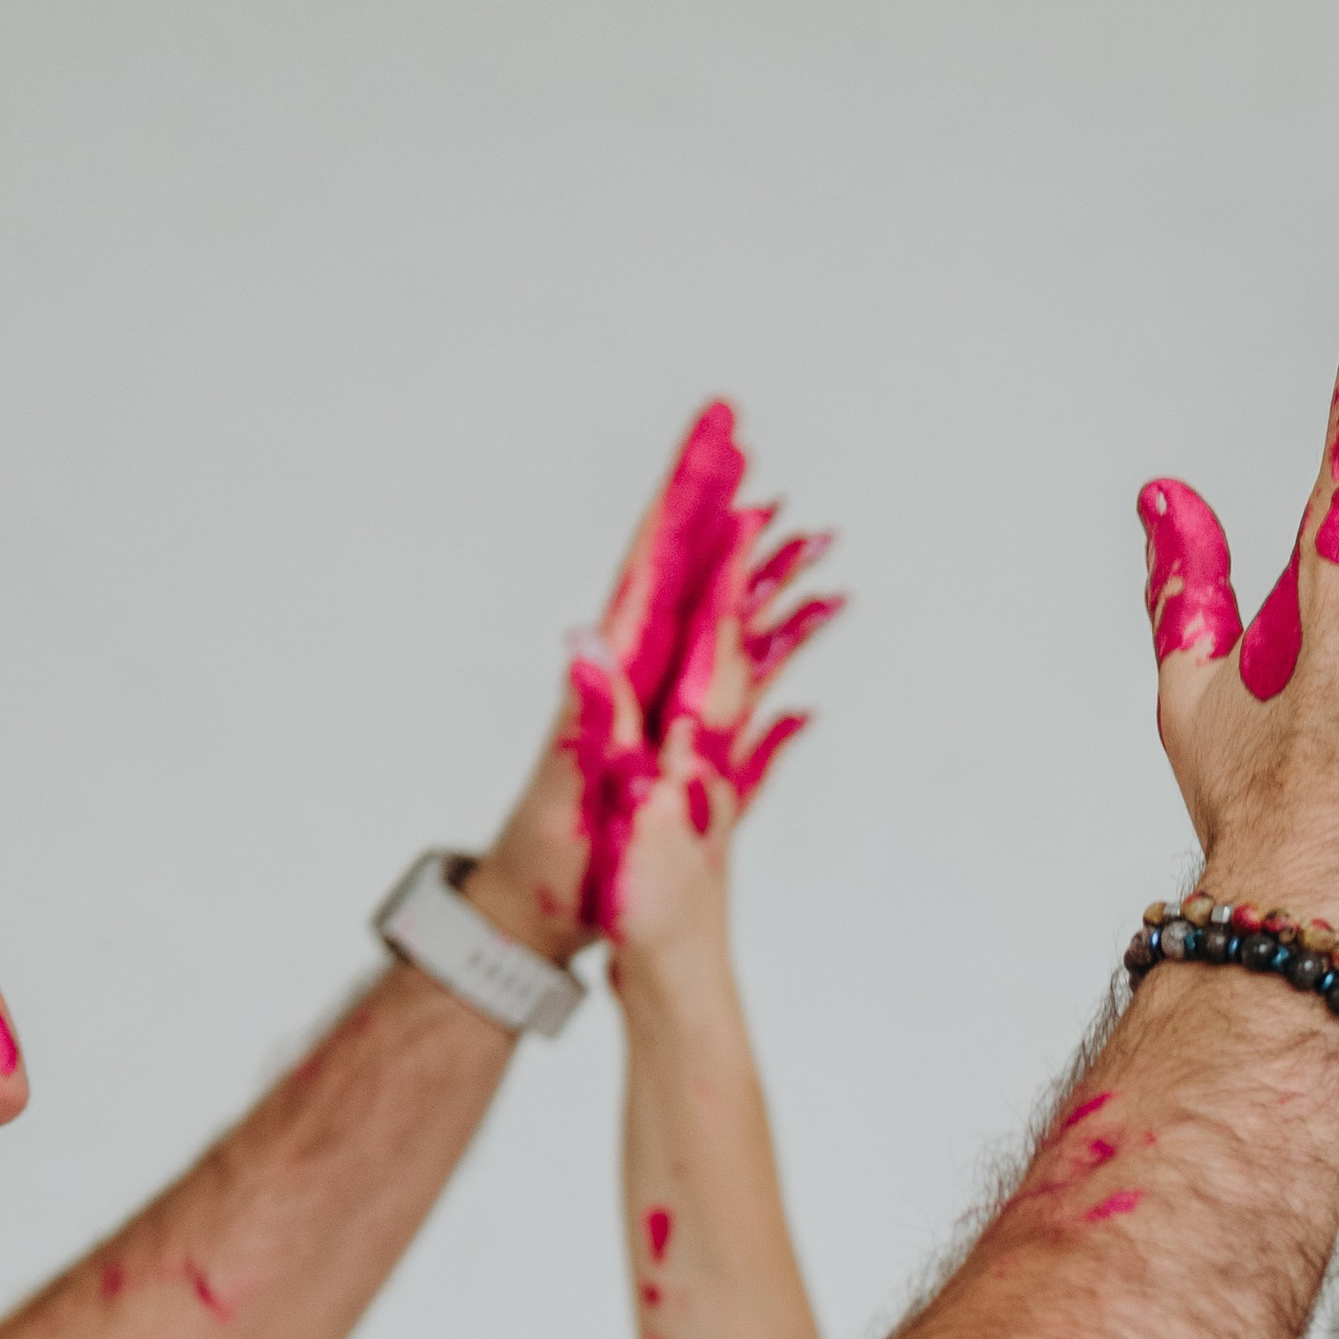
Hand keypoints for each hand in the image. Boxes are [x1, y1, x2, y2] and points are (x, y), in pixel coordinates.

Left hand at [466, 403, 841, 960]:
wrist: (537, 912)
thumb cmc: (553, 863)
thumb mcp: (567, 792)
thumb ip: (584, 718)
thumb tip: (583, 641)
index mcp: (613, 674)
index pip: (652, 563)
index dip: (682, 498)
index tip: (712, 439)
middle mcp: (634, 673)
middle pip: (678, 563)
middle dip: (706, 493)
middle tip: (732, 426)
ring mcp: (655, 701)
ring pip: (712, 611)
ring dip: (749, 561)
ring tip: (796, 516)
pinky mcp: (672, 738)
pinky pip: (732, 671)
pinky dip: (768, 634)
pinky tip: (802, 618)